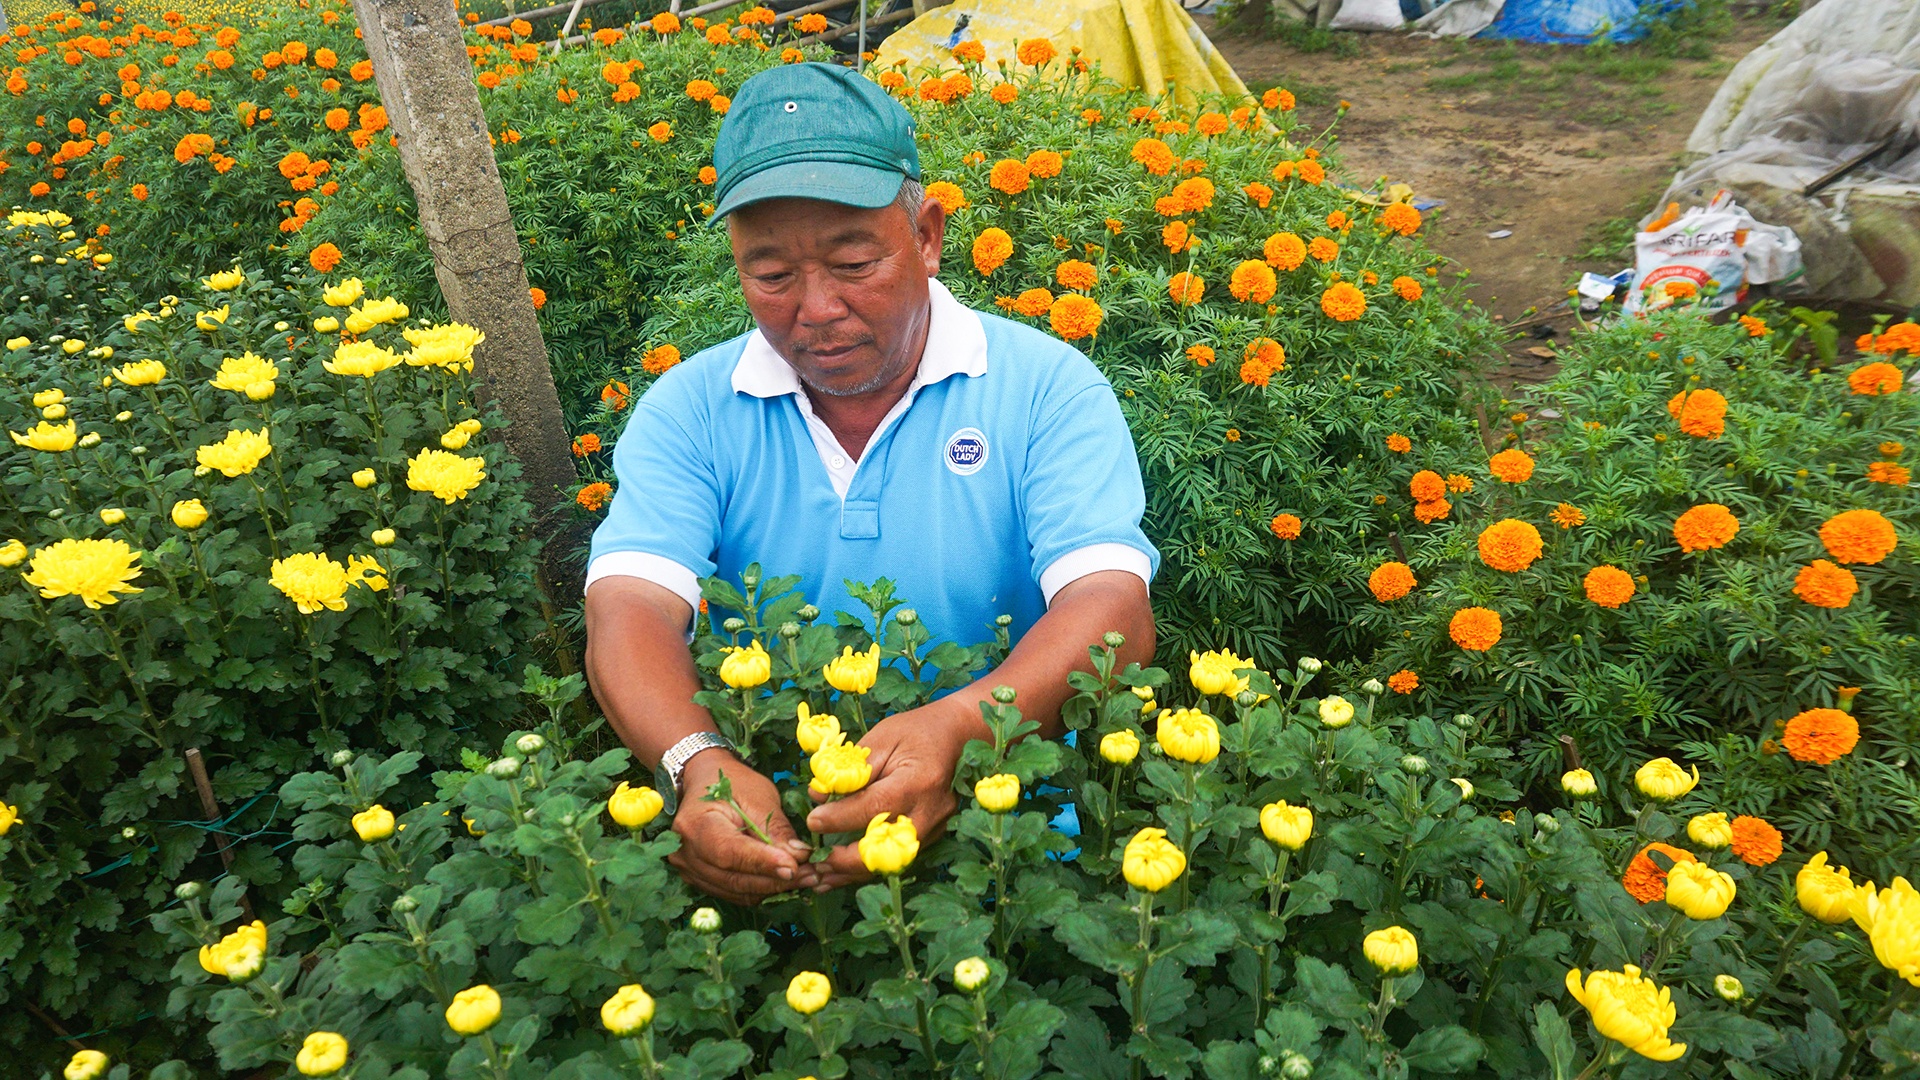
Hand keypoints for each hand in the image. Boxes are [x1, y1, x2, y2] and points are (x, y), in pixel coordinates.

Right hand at [667, 750, 815, 904]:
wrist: (705, 782)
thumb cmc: (733, 784)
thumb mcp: (759, 797)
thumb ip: (776, 829)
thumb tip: (798, 857)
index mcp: (695, 824)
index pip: (729, 851)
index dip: (762, 862)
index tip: (794, 866)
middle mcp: (685, 853)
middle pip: (733, 878)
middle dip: (775, 879)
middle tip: (811, 875)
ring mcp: (689, 870)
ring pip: (736, 890)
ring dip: (772, 888)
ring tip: (805, 878)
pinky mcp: (700, 879)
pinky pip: (734, 893)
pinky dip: (761, 889)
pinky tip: (784, 879)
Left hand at [804, 699, 984, 890]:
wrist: (958, 735)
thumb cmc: (916, 732)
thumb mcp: (881, 739)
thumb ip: (851, 769)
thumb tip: (818, 796)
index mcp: (918, 781)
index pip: (874, 807)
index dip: (840, 818)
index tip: (812, 821)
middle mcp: (930, 811)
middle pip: (886, 849)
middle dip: (845, 862)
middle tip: (813, 862)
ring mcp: (935, 827)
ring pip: (891, 863)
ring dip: (853, 873)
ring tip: (821, 877)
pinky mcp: (933, 836)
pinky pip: (898, 859)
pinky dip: (869, 867)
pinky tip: (843, 872)